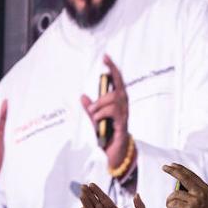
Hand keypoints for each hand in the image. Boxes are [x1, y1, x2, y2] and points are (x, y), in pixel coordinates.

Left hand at [80, 54, 130, 169]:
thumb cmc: (107, 134)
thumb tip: (82, 96)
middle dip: (103, 94)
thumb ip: (90, 108)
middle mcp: (124, 104)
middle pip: (117, 88)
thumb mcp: (95, 119)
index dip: (112, 68)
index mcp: (118, 101)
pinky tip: (97, 120)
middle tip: (92, 107)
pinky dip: (101, 114)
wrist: (114, 151)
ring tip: (93, 115)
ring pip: (113, 100)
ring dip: (99, 106)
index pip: (117, 80)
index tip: (105, 56)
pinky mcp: (123, 122)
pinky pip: (112, 111)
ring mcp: (125, 113)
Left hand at [162, 163, 207, 207]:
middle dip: (173, 171)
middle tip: (164, 167)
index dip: (181, 169)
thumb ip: (200, 194)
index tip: (173, 165)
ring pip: (175, 193)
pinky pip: (174, 203)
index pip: (191, 175)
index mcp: (206, 189)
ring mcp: (196, 200)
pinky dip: (169, 206)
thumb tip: (185, 189)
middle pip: (184, 177)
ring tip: (168, 206)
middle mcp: (201, 192)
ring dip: (169, 199)